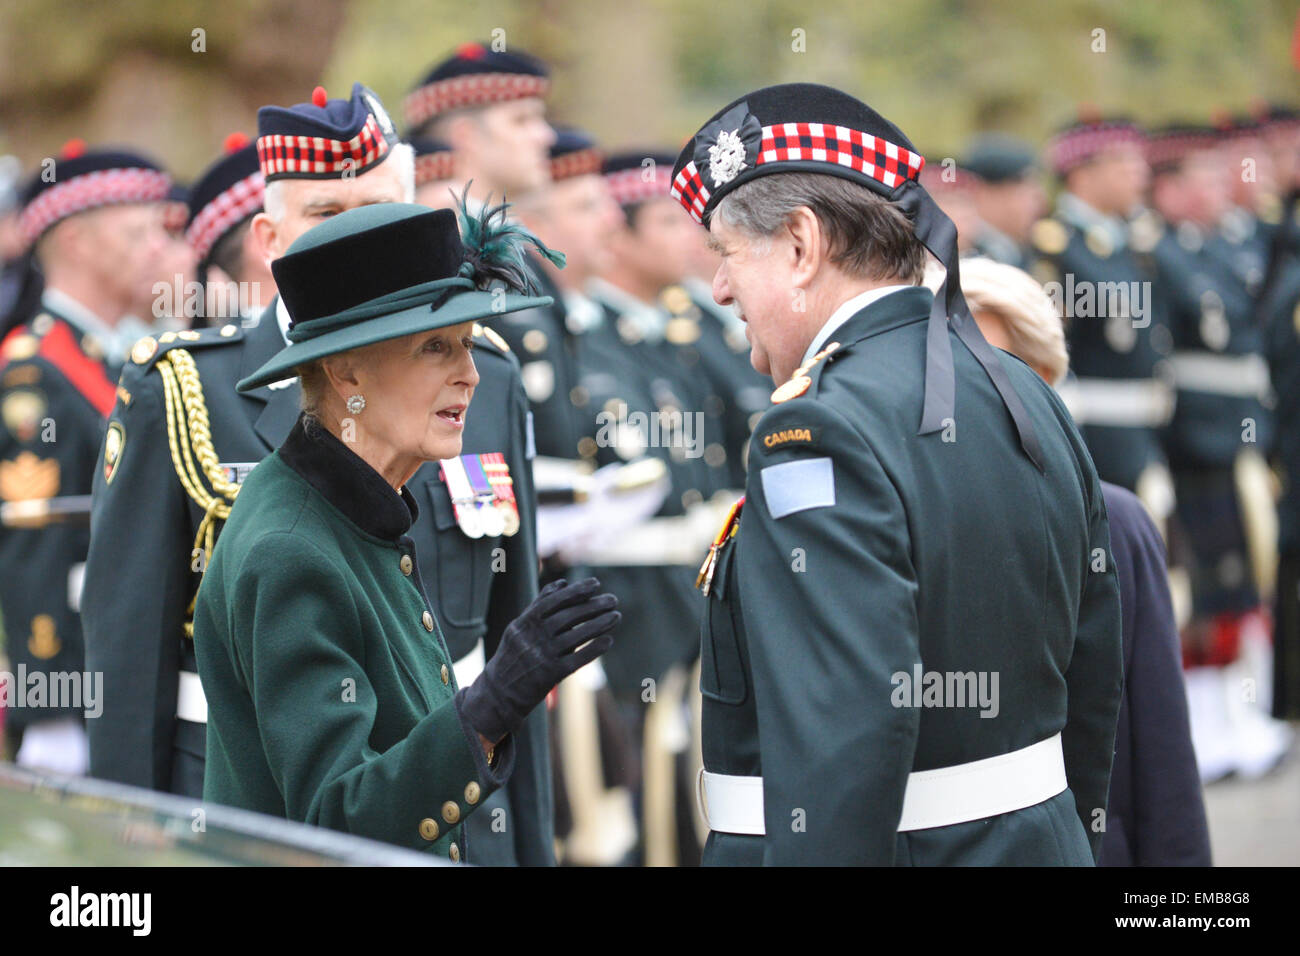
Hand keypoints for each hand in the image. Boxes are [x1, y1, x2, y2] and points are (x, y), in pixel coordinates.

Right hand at [456, 577, 618, 743]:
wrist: (499, 694)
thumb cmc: (512, 656)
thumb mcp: (518, 628)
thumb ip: (539, 605)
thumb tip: (561, 583)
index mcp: (524, 623)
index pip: (553, 601)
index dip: (576, 591)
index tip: (595, 584)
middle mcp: (533, 638)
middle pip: (568, 617)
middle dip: (593, 606)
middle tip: (613, 600)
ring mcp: (542, 656)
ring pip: (577, 636)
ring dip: (599, 624)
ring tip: (616, 616)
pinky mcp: (551, 675)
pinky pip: (578, 659)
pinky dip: (594, 649)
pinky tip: (609, 640)